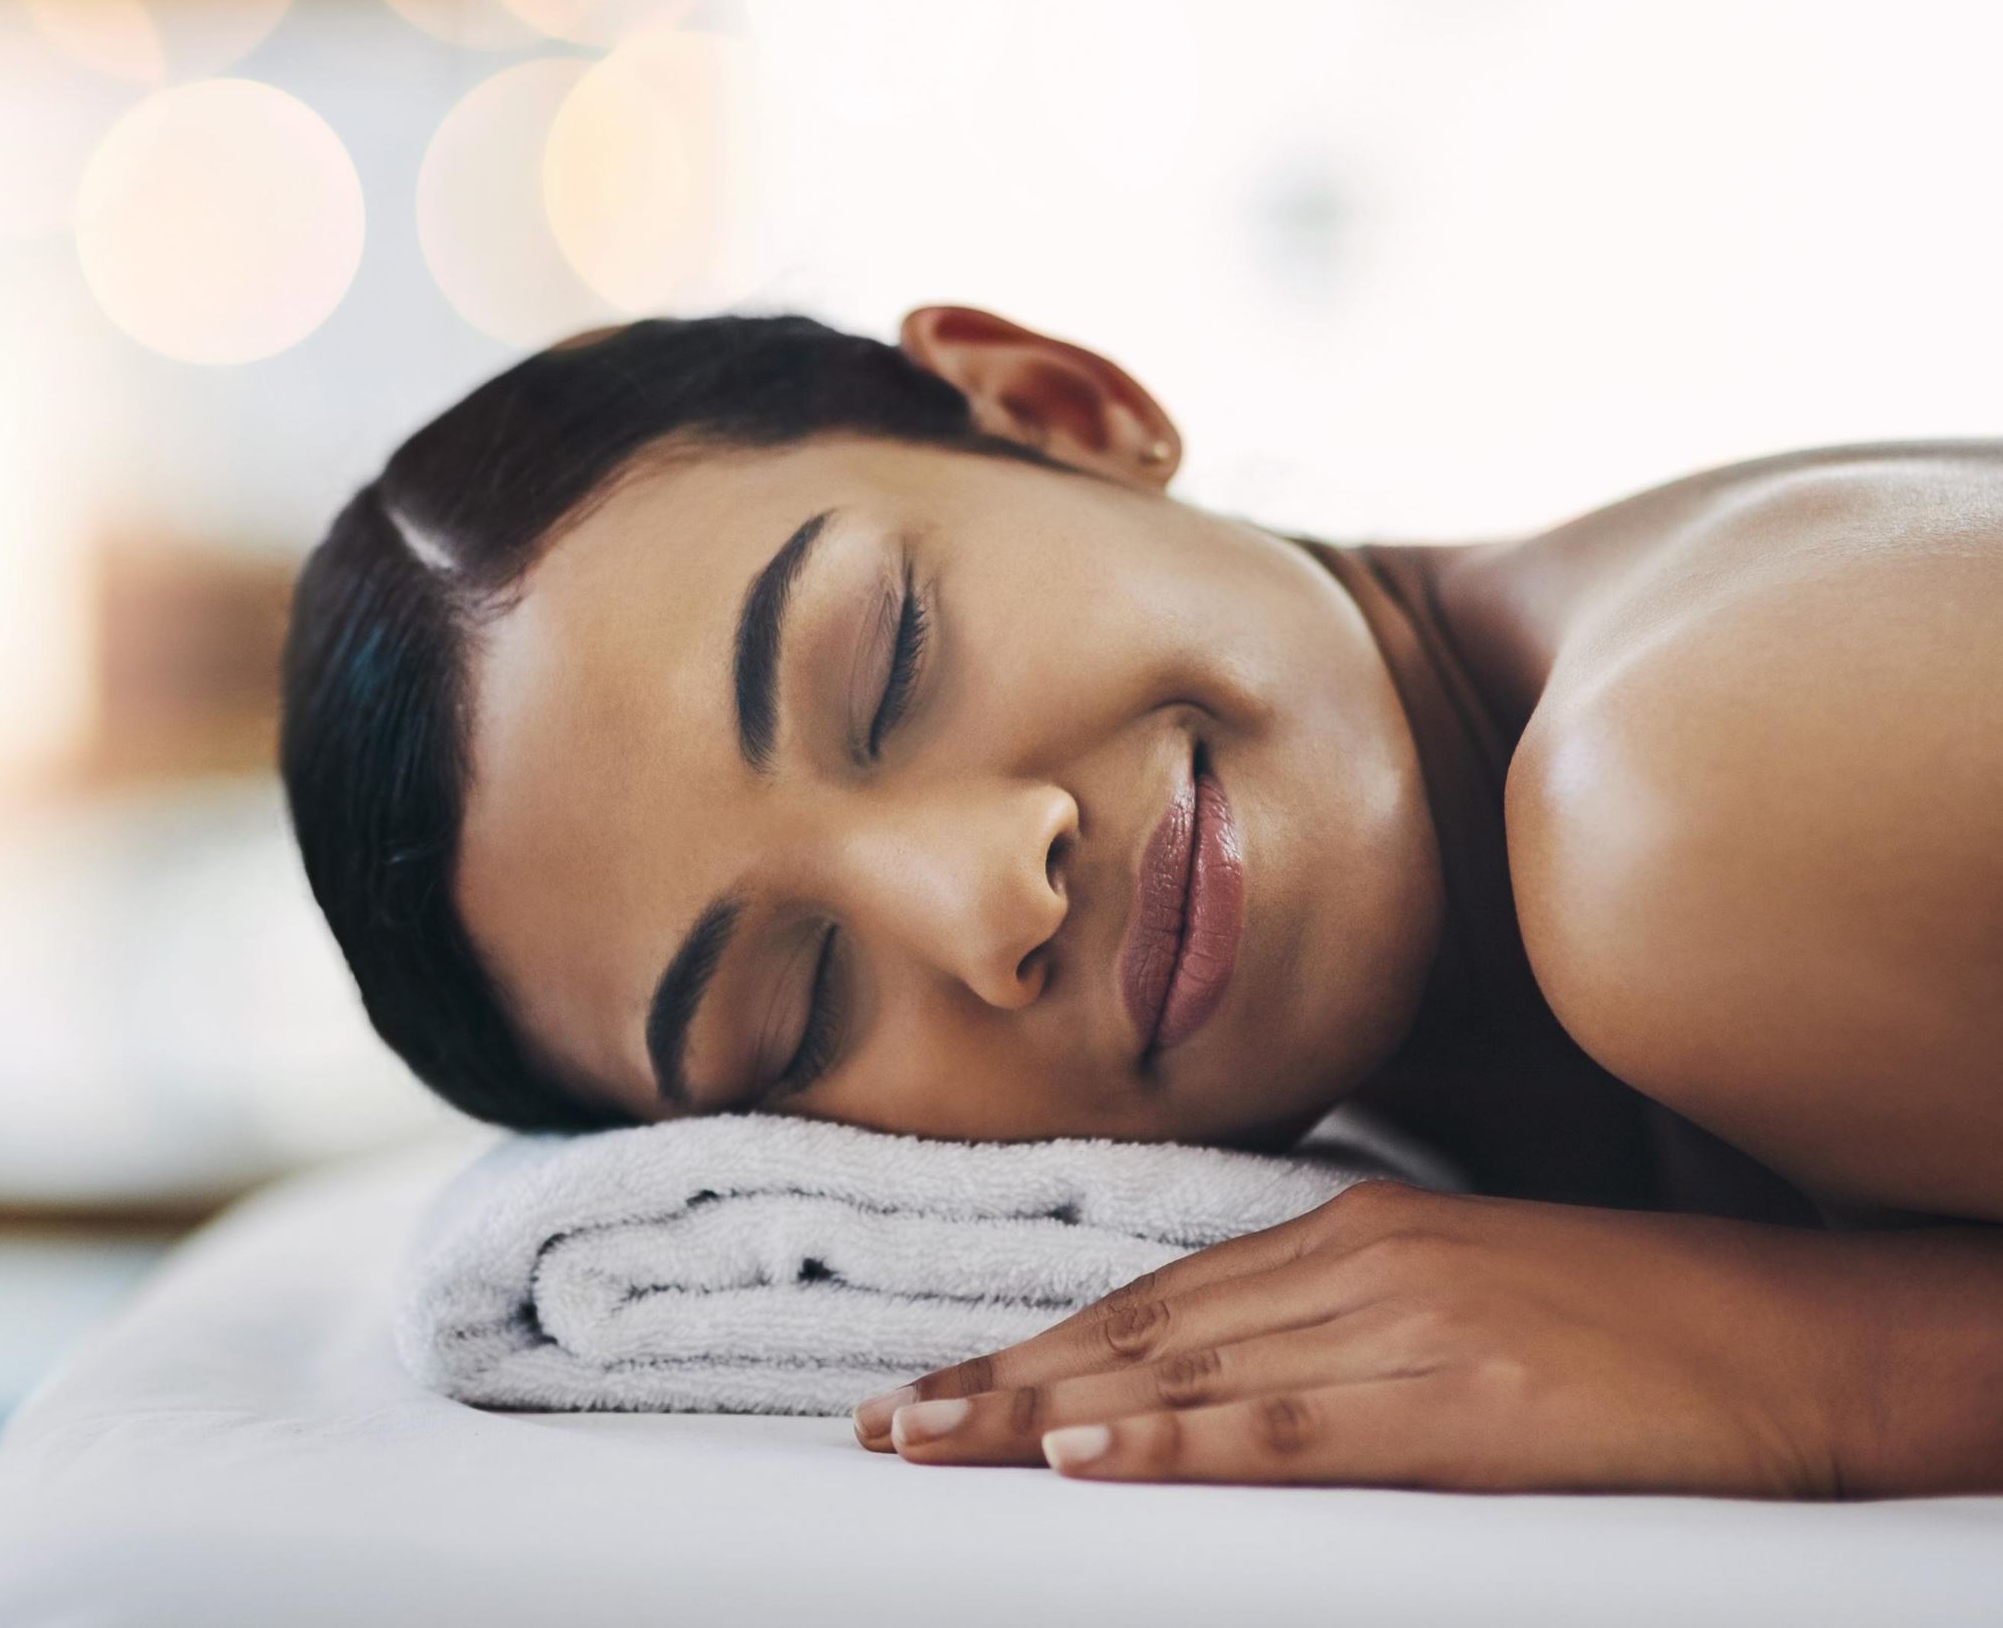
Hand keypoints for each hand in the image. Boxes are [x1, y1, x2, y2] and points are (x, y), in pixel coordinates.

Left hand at [850, 1179, 1871, 1496]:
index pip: (1154, 1300)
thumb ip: (1340, 1324)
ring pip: (1184, 1375)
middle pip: (1140, 1332)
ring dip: (1043, 1413)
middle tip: (888, 1423)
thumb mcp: (1463, 1298)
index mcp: (1354, 1233)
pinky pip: (1290, 1428)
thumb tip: (1220, 1381)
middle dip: (1003, 1379)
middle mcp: (1357, 1264)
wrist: (1801, 1334)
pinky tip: (1089, 1457)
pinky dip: (1179, 1445)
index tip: (942, 1386)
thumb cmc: (1639, 1327)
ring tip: (936, 1443)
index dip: (1038, 1346)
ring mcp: (1406, 1328)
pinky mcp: (1464, 1405)